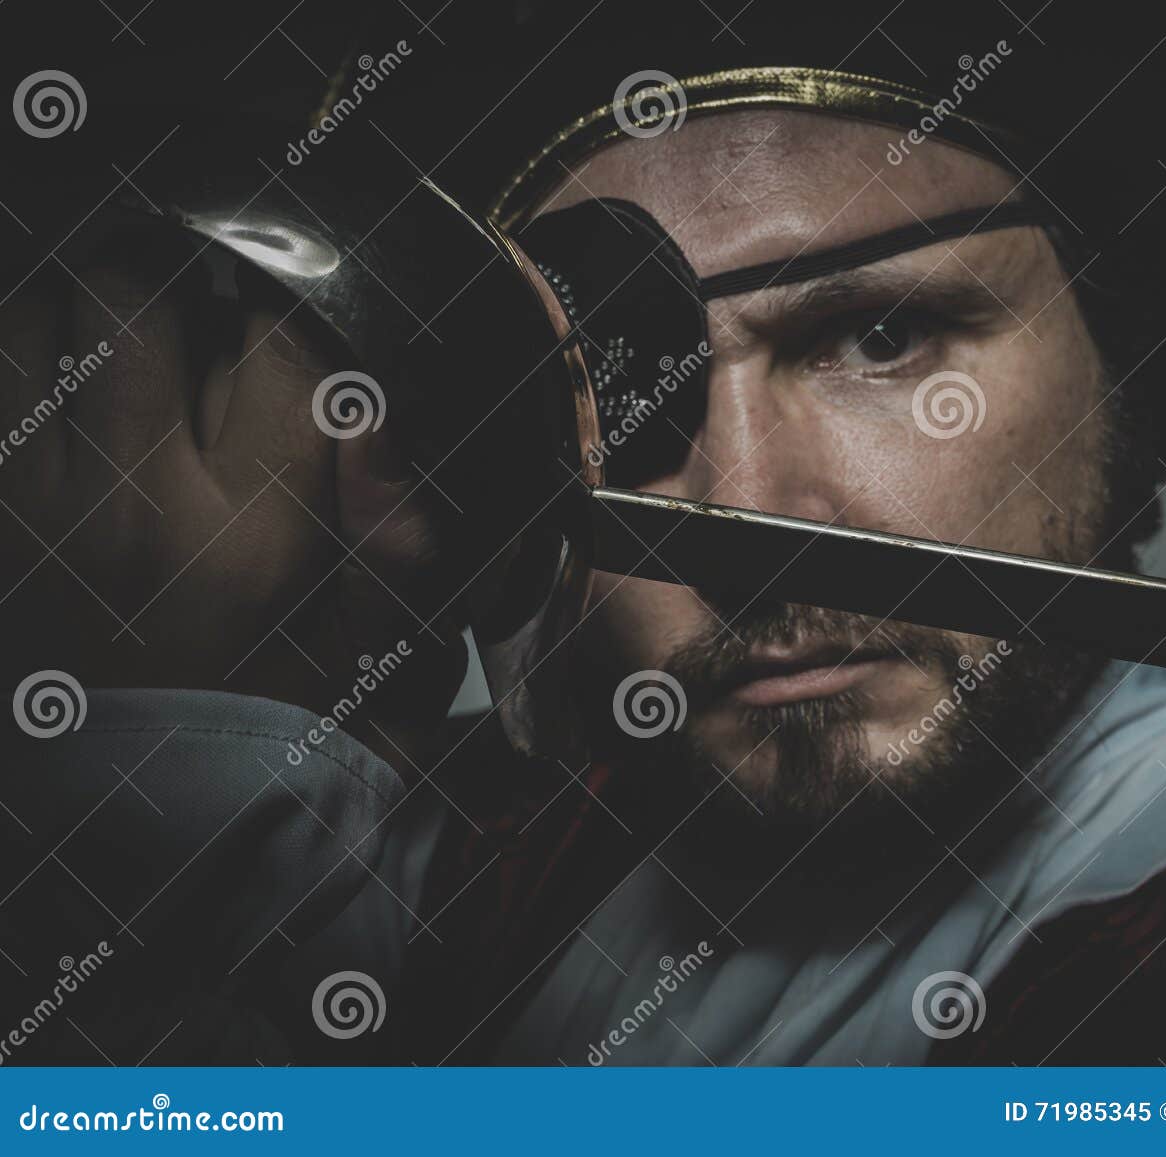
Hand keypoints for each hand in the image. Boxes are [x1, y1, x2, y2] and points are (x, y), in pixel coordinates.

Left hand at [0, 223, 465, 770]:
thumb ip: (398, 535)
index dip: (295, 306)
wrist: (150, 812)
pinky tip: (62, 379)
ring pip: (35, 317)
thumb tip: (377, 414)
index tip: (292, 321)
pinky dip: (23, 353)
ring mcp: (37, 509)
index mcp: (255, 532)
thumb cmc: (279, 719)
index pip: (279, 348)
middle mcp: (135, 504)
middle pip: (132, 293)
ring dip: (85, 306)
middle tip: (201, 300)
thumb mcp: (376, 650)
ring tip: (127, 338)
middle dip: (174, 269)